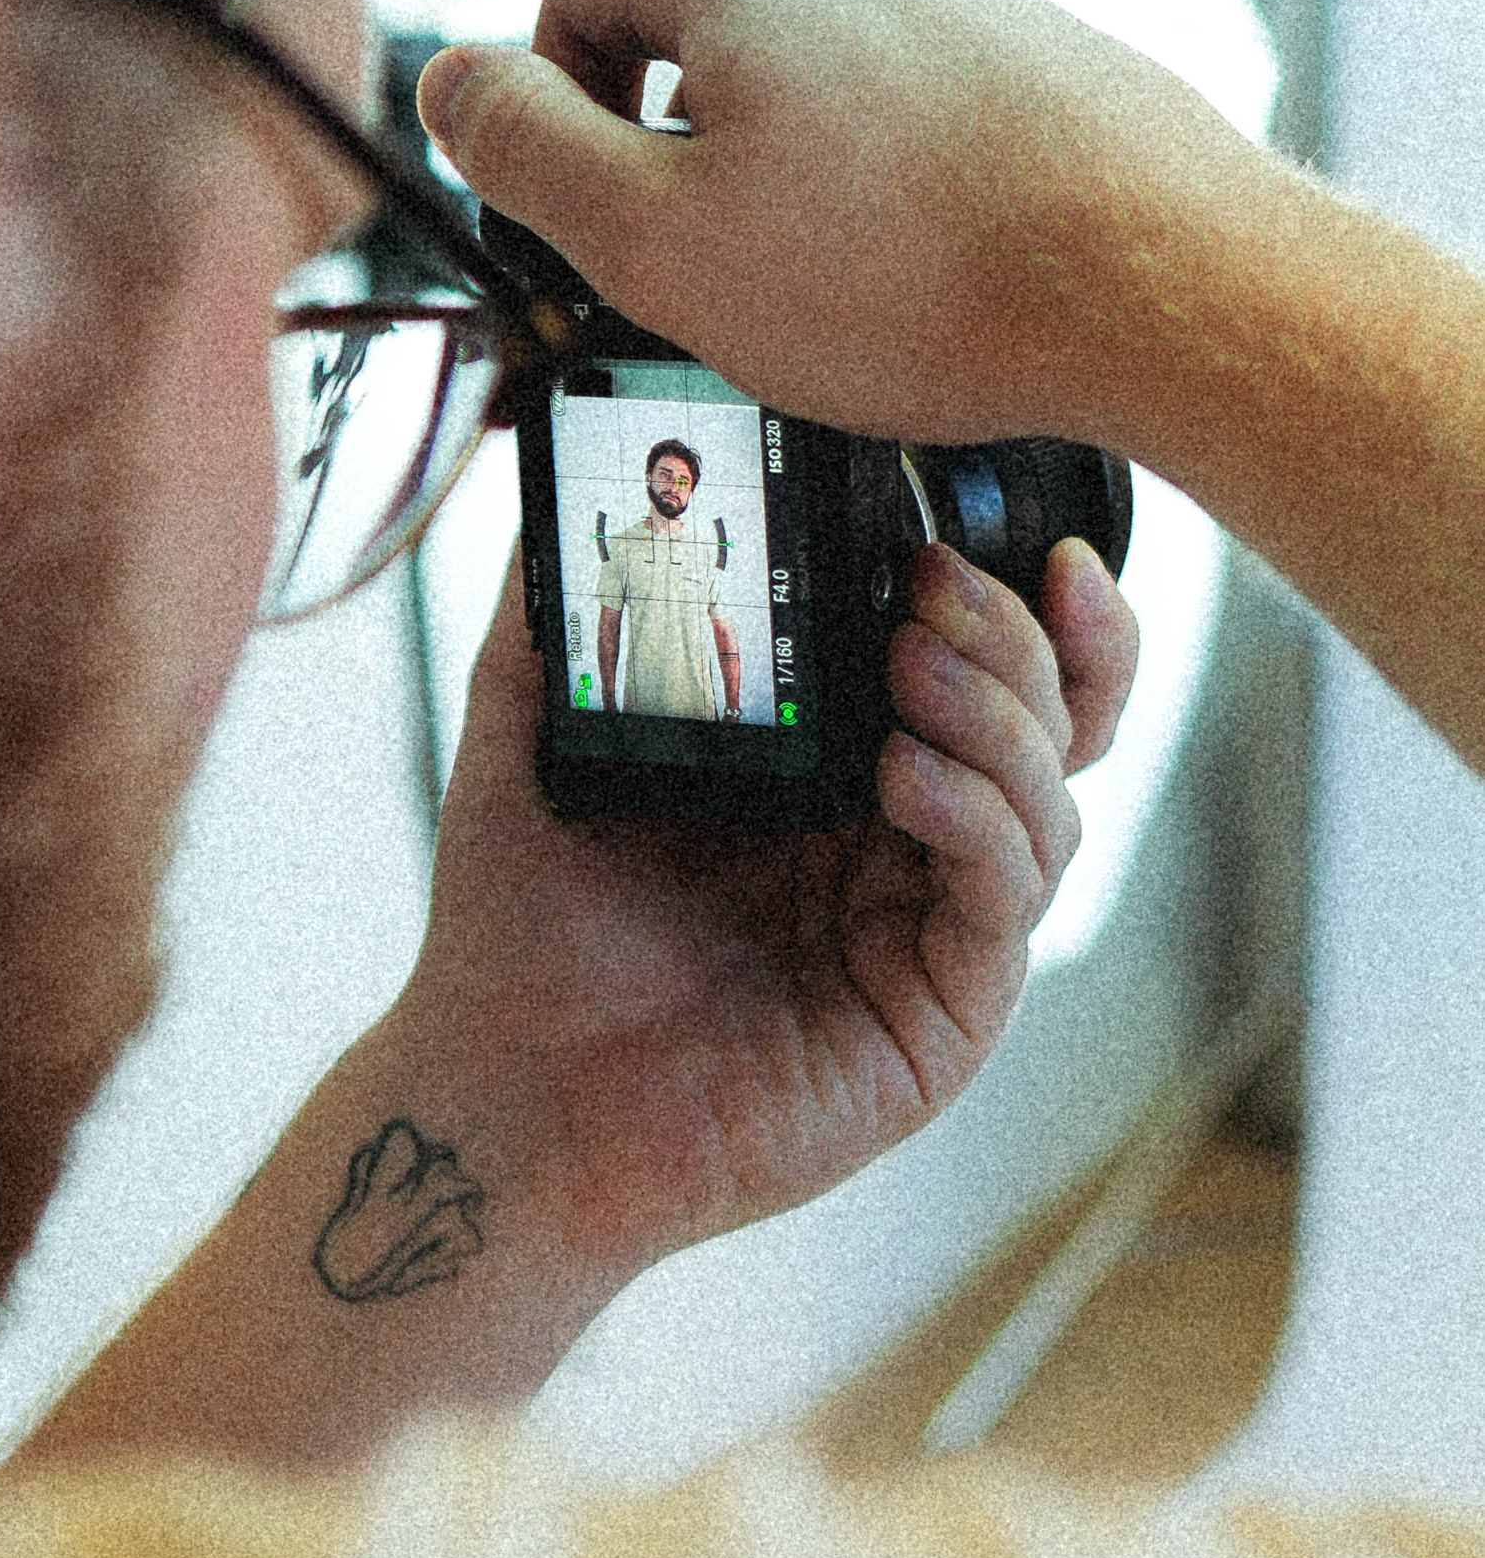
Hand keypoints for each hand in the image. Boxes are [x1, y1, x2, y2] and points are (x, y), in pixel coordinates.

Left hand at [396, 536, 1136, 1289]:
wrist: (504, 1088)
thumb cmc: (521, 931)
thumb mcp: (536, 732)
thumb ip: (570, 604)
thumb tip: (571, 468)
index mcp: (845, 778)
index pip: (992, 673)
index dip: (1028, 601)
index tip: (1013, 531)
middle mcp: (909, 852)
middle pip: (1054, 723)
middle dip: (1017, 636)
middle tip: (933, 587)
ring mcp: (932, 938)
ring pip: (1050, 801)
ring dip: (1002, 716)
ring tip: (913, 668)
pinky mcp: (939, 1023)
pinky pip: (1009, 903)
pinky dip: (982, 822)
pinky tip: (908, 775)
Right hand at [415, 0, 1263, 449]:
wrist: (1161, 284)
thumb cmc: (908, 274)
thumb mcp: (649, 239)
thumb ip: (519, 152)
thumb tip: (444, 85)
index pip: (568, 4)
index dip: (550, 129)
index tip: (587, 236)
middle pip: (683, 33)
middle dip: (666, 156)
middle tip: (696, 284)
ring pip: (794, 77)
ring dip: (773, 177)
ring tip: (817, 296)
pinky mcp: (1027, 44)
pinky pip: (896, 108)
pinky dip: (876, 185)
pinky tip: (915, 278)